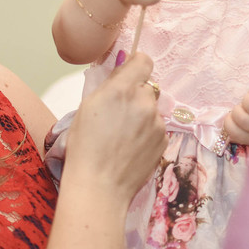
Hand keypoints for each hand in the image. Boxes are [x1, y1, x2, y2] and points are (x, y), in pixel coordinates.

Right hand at [62, 52, 166, 200]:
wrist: (99, 186)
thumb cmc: (85, 147)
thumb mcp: (88, 107)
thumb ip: (111, 83)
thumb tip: (125, 65)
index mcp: (122, 90)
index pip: (144, 61)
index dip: (137, 66)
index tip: (130, 74)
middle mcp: (144, 102)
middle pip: (147, 88)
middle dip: (135, 96)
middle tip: (118, 115)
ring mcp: (157, 122)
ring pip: (152, 110)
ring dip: (142, 116)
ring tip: (122, 137)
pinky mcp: (164, 140)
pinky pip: (157, 128)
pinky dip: (147, 134)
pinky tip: (131, 148)